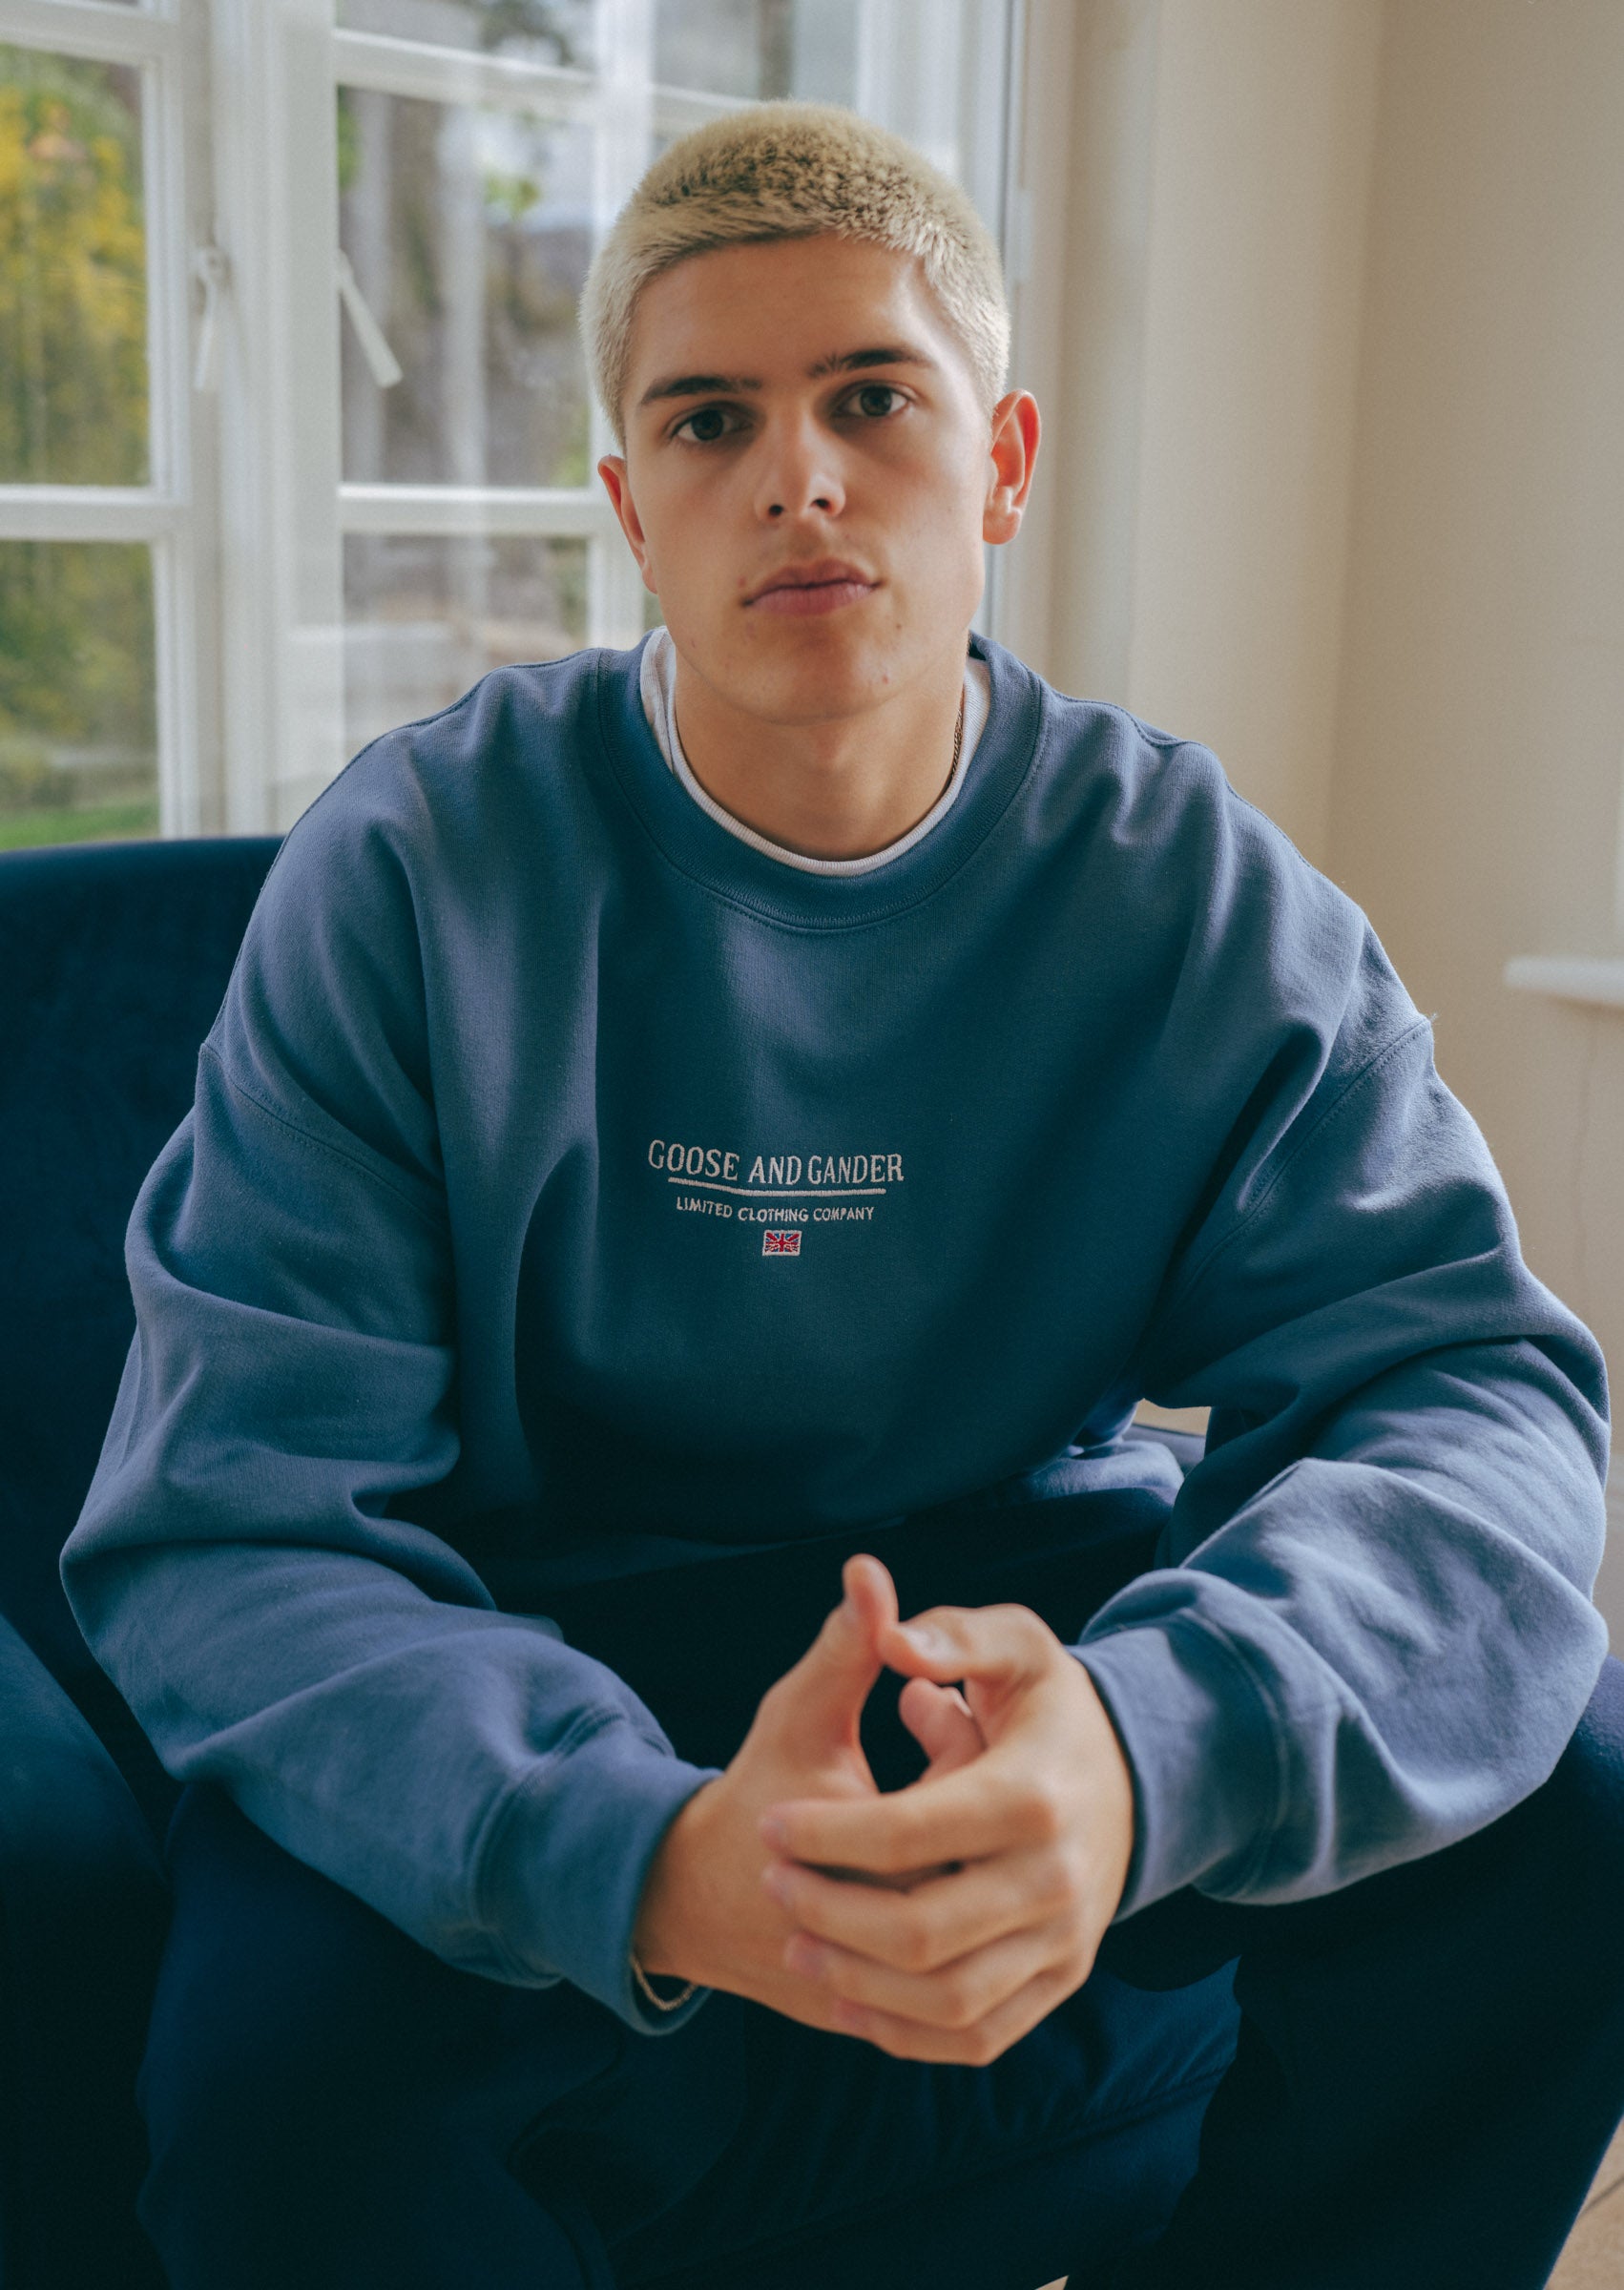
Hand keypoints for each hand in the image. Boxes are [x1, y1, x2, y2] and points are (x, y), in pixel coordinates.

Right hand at [631, 1555, 984, 2027]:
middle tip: (941, 1761)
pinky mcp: (898, 2026)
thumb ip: (845, 1646)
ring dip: (972, 1862)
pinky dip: (969, 1926)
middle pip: (984, 1859)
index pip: (967, 1797)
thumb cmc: (758, 1790)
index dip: (958, 1741)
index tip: (929, 1714)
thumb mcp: (799, 1711)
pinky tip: (935, 1873)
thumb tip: (870, 1573)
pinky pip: (969, 1988)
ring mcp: (898, 1990)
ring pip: (983, 1927)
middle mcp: (893, 1934)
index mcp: (877, 1857)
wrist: (703, 1897)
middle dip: (965, 1803)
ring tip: (936, 1822)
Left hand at [757, 1578, 1134, 2064]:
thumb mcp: (1010, 1644)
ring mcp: (1064, 1939)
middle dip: (829, 1915)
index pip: (909, 1831)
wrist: (1130, 1773)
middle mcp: (1056, 1878)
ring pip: (948, 1999)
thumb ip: (948, 1636)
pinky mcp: (1061, 1979)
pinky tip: (850, 1998)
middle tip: (774, 1881)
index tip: (772, 1825)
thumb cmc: (1044, 1702)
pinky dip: (909, 2033)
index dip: (828, 1835)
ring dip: (857, 1984)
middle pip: (922, 1931)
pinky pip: (980, 2035)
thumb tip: (889, 1635)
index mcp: (1033, 1793)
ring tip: (798, 1945)